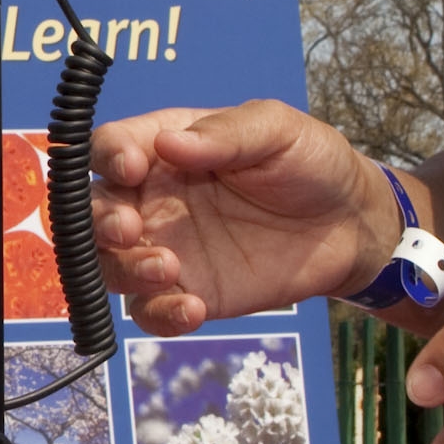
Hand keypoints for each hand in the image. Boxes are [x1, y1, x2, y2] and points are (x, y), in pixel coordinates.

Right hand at [91, 101, 399, 333]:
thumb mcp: (277, 129)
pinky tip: (191, 308)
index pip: (109, 148)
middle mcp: (153, 199)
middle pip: (91, 212)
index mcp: (164, 148)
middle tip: (132, 230)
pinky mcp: (189, 291)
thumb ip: (226, 133)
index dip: (107, 156)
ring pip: (109, 265)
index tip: (131, 167)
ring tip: (169, 269)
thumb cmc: (312, 163)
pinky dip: (160, 314)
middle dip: (98, 223)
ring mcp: (166, 248)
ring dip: (124, 270)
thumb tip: (170, 143)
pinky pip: (151, 310)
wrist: (351, 225)